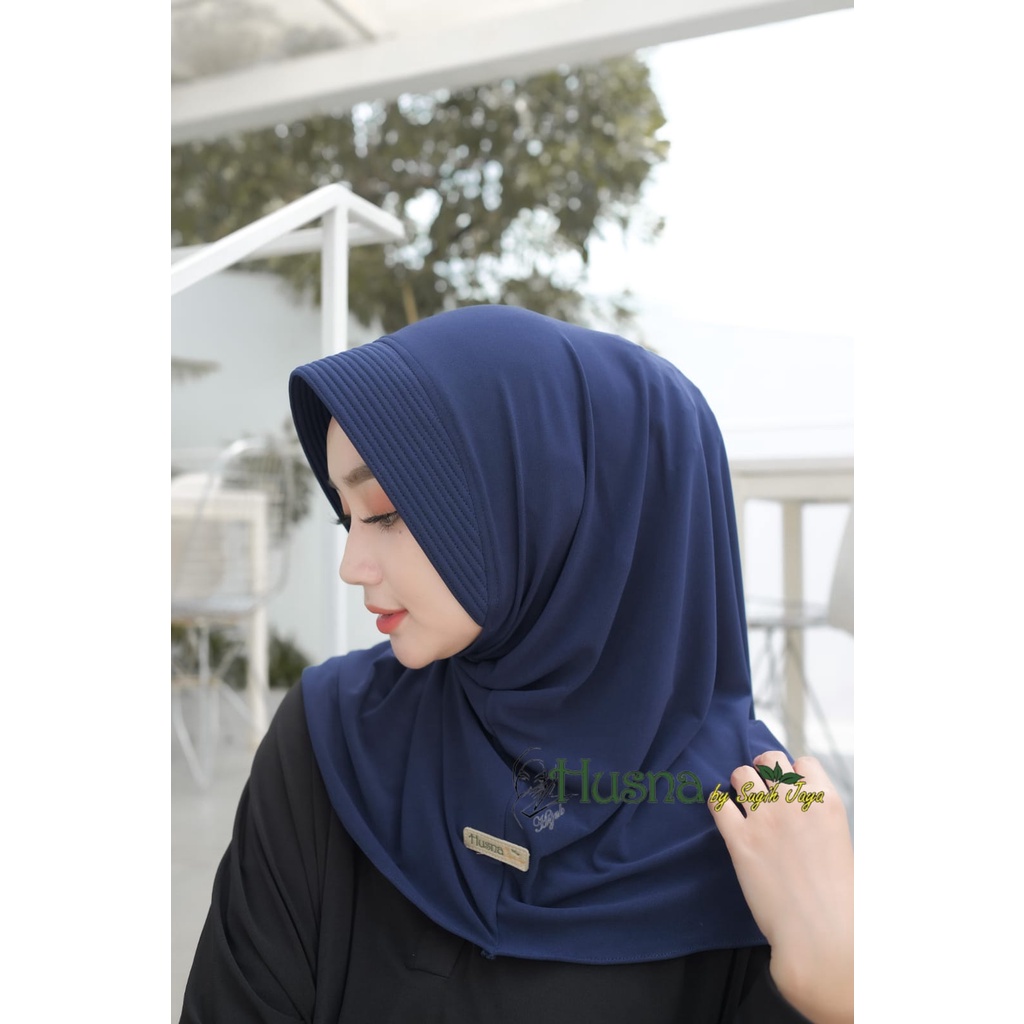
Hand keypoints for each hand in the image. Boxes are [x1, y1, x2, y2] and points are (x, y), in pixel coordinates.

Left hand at [710, 751, 852, 1023]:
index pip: (803, 762)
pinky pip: (718, 803)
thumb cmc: (839, 900)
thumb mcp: (841, 844)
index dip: (794, 772)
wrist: (821, 935)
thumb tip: (801, 811)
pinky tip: (724, 815)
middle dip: (764, 769)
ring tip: (742, 800)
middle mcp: (794, 802)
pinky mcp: (739, 839)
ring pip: (742, 774)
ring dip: (741, 784)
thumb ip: (818, 819)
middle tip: (761, 787)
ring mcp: (765, 818)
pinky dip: (718, 805)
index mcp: (826, 802)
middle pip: (770, 759)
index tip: (789, 786)